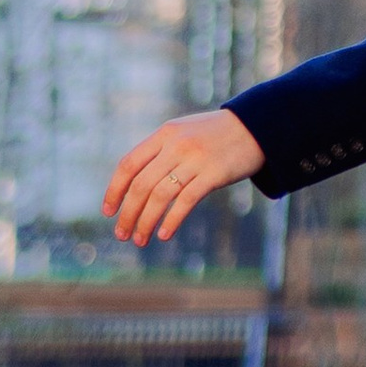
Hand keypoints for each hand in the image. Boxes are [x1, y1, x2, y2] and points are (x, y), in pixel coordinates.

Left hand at [105, 107, 263, 249]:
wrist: (257, 126)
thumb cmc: (216, 135)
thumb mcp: (183, 133)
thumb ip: (160, 151)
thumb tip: (134, 183)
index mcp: (164, 134)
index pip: (129, 165)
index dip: (114, 190)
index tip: (108, 211)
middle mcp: (176, 145)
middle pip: (141, 185)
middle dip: (128, 214)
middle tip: (122, 234)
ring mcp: (195, 159)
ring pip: (160, 196)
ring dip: (146, 222)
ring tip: (140, 240)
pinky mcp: (214, 173)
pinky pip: (186, 200)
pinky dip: (172, 219)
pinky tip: (164, 234)